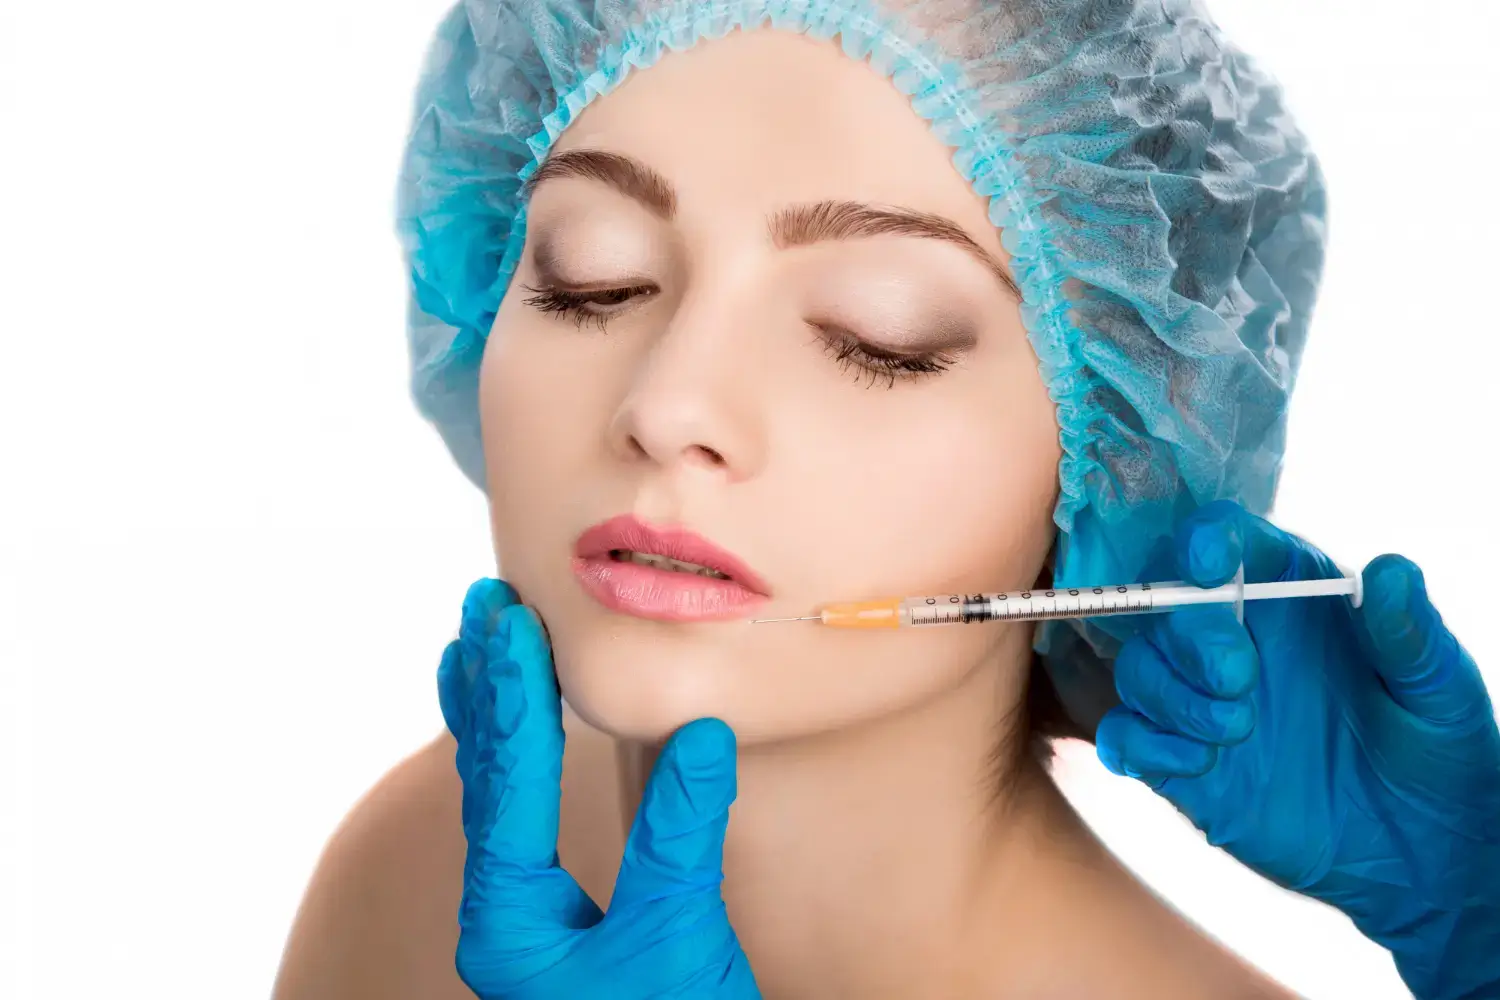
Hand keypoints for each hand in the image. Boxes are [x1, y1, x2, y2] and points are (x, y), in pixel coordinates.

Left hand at [437, 578, 760, 998]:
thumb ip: (680, 837)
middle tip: (481, 607)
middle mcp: (506, 914)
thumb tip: (702, 733)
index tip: (510, 620)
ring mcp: (531, 920)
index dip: (512, 697)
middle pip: (484, 780)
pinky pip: (527, 822)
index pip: (505, 785)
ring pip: (499, 798)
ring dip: (496, 717)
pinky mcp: (565, 921)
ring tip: (486, 646)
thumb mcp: (678, 940)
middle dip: (486, 692)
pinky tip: (526, 738)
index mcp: (511, 919)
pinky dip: (523, 763)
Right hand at [1096, 501, 1499, 999]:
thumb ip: (1410, 633)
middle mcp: (1234, 637)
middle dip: (1190, 634)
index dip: (1206, 540)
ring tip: (1237, 733)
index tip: (1211, 566)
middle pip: (1167, 600)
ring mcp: (1198, 699)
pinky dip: (1142, 744)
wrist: (1417, 856)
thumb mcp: (1441, 692)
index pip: (1228, 539)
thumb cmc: (1436, 756)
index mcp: (1290, 595)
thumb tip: (1390, 572)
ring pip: (1139, 667)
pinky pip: (1124, 735)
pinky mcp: (1177, 759)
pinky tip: (1199, 765)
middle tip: (1238, 679)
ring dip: (1173, 696)